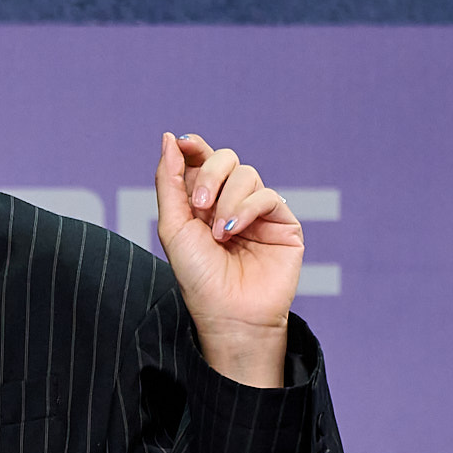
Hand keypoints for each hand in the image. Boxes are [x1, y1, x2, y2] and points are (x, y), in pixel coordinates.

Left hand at [153, 131, 302, 384]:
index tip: (182, 142)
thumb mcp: (173, 227)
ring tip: (217, 233)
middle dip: (210, 174)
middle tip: (198, 204)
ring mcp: (258, 211)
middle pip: (226, 159)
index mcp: (202, 201)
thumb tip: (169, 139)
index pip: (202, 160)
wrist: (228, 313)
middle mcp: (231, 201)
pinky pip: (267, 195)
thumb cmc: (198, 276)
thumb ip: (170, 182)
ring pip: (246, 174)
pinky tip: (233, 231)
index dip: (194, 146)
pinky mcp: (283, 223)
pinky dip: (247, 209)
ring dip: (226, 199)